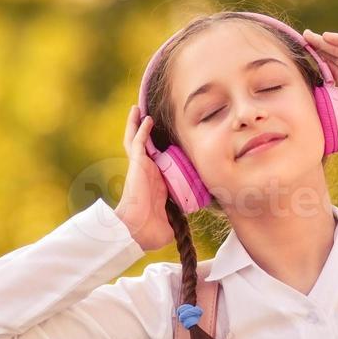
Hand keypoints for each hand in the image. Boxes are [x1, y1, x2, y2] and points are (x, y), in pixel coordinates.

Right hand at [115, 106, 174, 251]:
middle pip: (143, 146)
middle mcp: (146, 172)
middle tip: (147, 115)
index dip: (160, 149)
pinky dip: (142, 130)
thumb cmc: (153, 229)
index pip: (157, 160)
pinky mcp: (137, 165)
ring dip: (137, 124)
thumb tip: (201, 211)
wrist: (139, 229)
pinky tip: (146, 118)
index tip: (168, 138)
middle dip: (144, 131)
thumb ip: (184, 211)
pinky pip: (138, 143)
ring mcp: (140, 167)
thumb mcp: (174, 217)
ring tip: (138, 109)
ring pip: (136, 140)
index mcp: (155, 183)